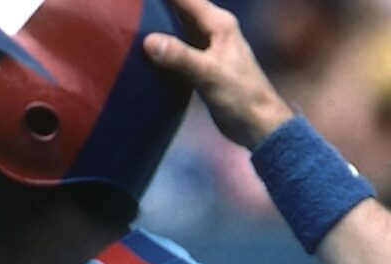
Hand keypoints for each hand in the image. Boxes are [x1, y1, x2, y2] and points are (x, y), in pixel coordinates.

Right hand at [142, 0, 294, 149]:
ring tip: (134, 21)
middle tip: (133, 8)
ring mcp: (208, 46)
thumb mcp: (208, 74)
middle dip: (160, 6)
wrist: (257, 124)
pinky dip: (165, 43)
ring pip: (179, 26)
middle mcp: (214, 29)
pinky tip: (147, 48)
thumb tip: (149, 41)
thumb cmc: (240, 96)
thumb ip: (180, 56)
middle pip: (181, 8)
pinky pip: (179, 45)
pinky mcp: (202, 63)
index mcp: (219, 23)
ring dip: (160, 22)